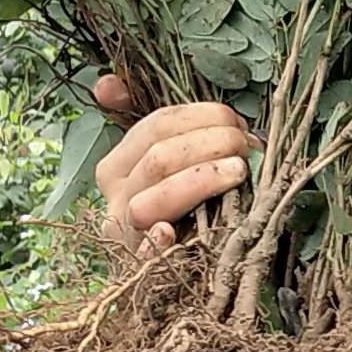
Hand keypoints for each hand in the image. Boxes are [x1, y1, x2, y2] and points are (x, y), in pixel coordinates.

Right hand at [91, 74, 252, 254]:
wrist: (175, 266)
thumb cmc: (180, 201)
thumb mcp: (165, 157)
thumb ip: (151, 122)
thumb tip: (106, 84)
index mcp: (116, 165)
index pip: (157, 126)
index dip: (202, 118)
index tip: (238, 123)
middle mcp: (115, 197)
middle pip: (159, 159)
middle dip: (210, 144)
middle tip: (246, 147)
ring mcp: (127, 234)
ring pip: (151, 201)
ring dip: (200, 180)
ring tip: (238, 171)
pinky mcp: (141, 267)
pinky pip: (142, 254)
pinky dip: (155, 245)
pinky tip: (171, 234)